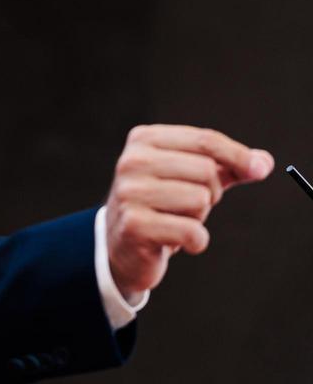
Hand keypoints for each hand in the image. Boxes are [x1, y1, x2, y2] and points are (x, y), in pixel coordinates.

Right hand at [104, 124, 273, 300]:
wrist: (121, 244)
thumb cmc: (161, 204)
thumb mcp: (190, 177)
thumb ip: (227, 166)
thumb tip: (262, 163)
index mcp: (144, 139)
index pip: (205, 139)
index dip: (239, 156)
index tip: (259, 170)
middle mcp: (132, 161)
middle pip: (206, 170)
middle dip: (210, 193)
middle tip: (187, 205)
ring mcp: (130, 192)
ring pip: (200, 200)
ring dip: (199, 217)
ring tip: (175, 220)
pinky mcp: (134, 225)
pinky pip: (192, 232)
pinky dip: (195, 242)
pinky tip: (175, 241)